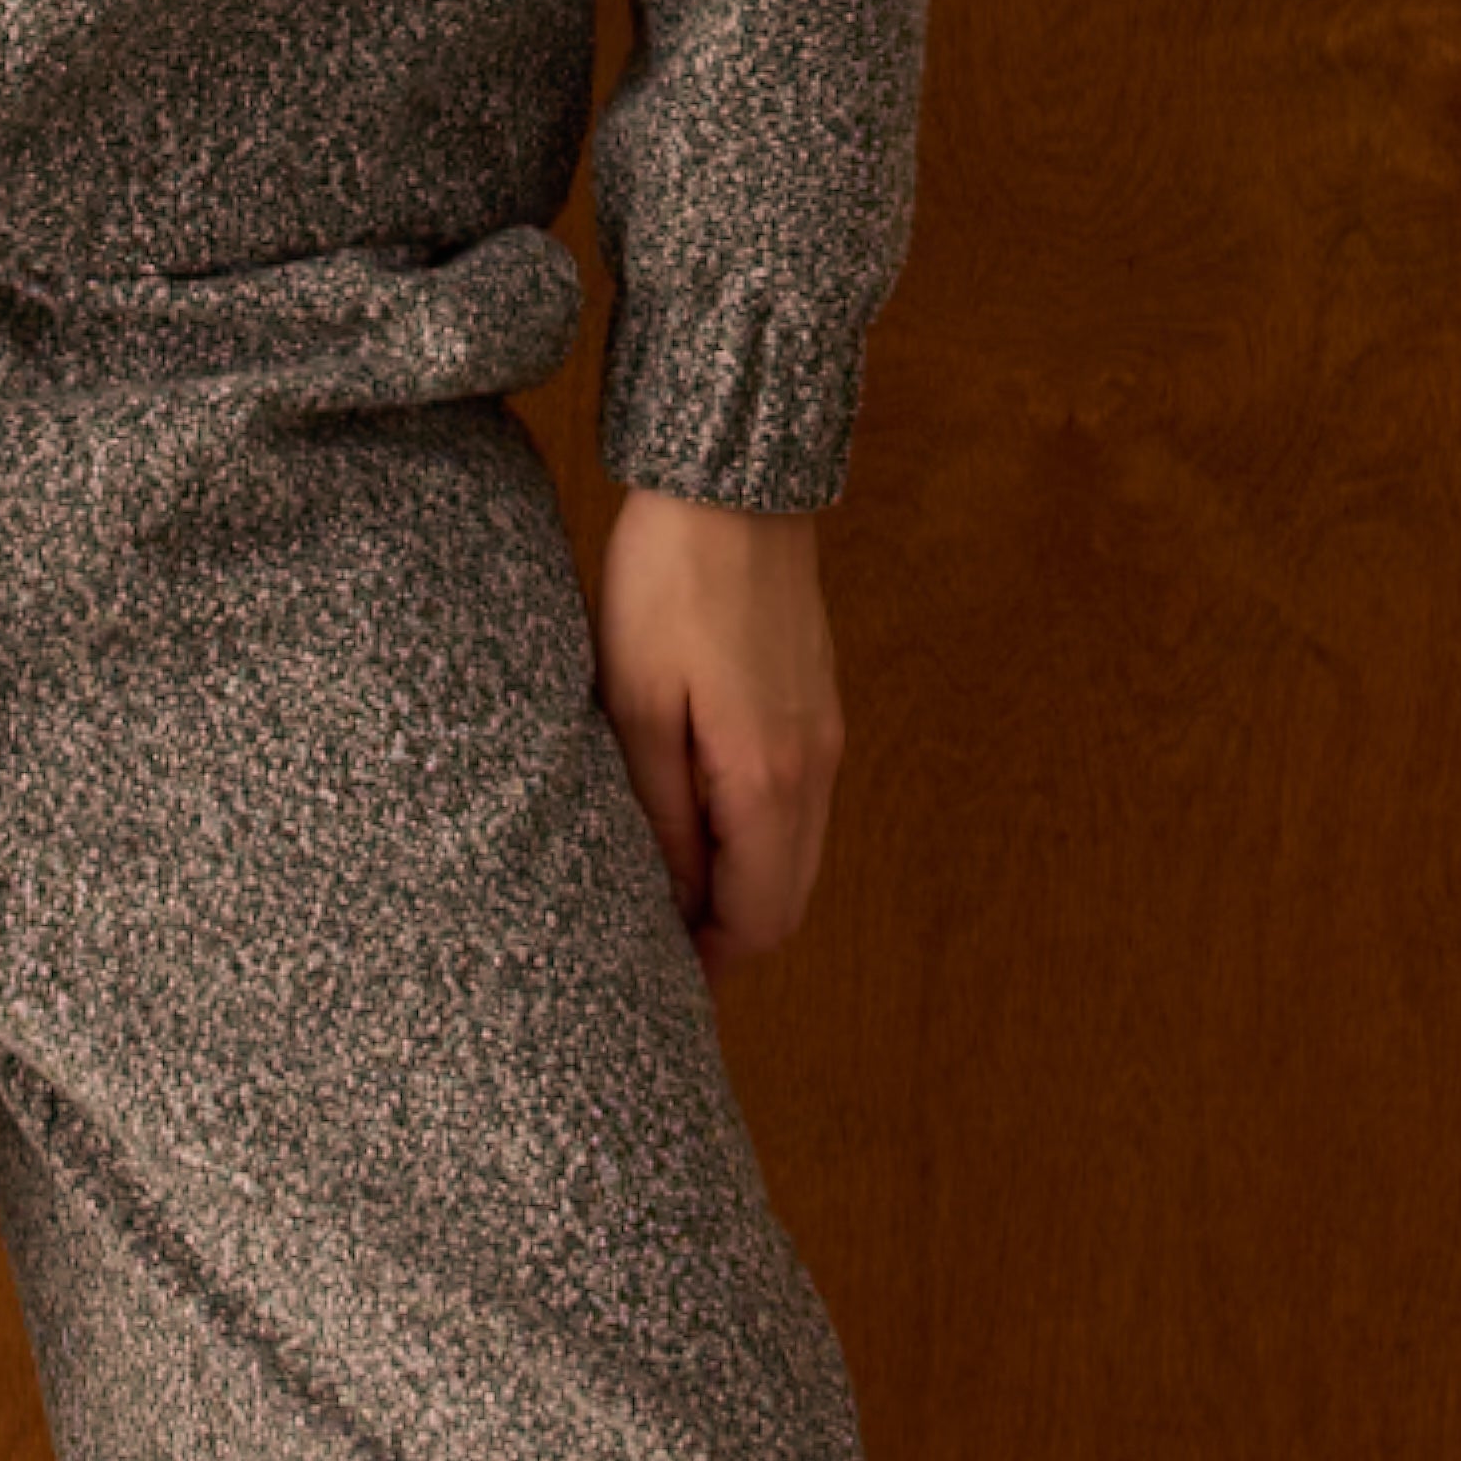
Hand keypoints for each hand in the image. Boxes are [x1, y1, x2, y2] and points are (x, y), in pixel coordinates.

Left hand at [592, 482, 846, 972]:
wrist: (729, 486)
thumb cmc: (669, 586)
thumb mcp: (636, 705)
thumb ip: (659, 813)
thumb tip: (673, 899)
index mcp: (770, 778)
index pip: (760, 919)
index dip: (711, 961)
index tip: (657, 974)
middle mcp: (816, 767)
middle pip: (788, 899)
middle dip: (729, 934)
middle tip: (656, 941)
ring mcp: (824, 733)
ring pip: (796, 852)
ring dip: (742, 882)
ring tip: (666, 878)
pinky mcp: (815, 701)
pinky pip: (798, 802)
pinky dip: (756, 832)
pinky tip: (696, 812)